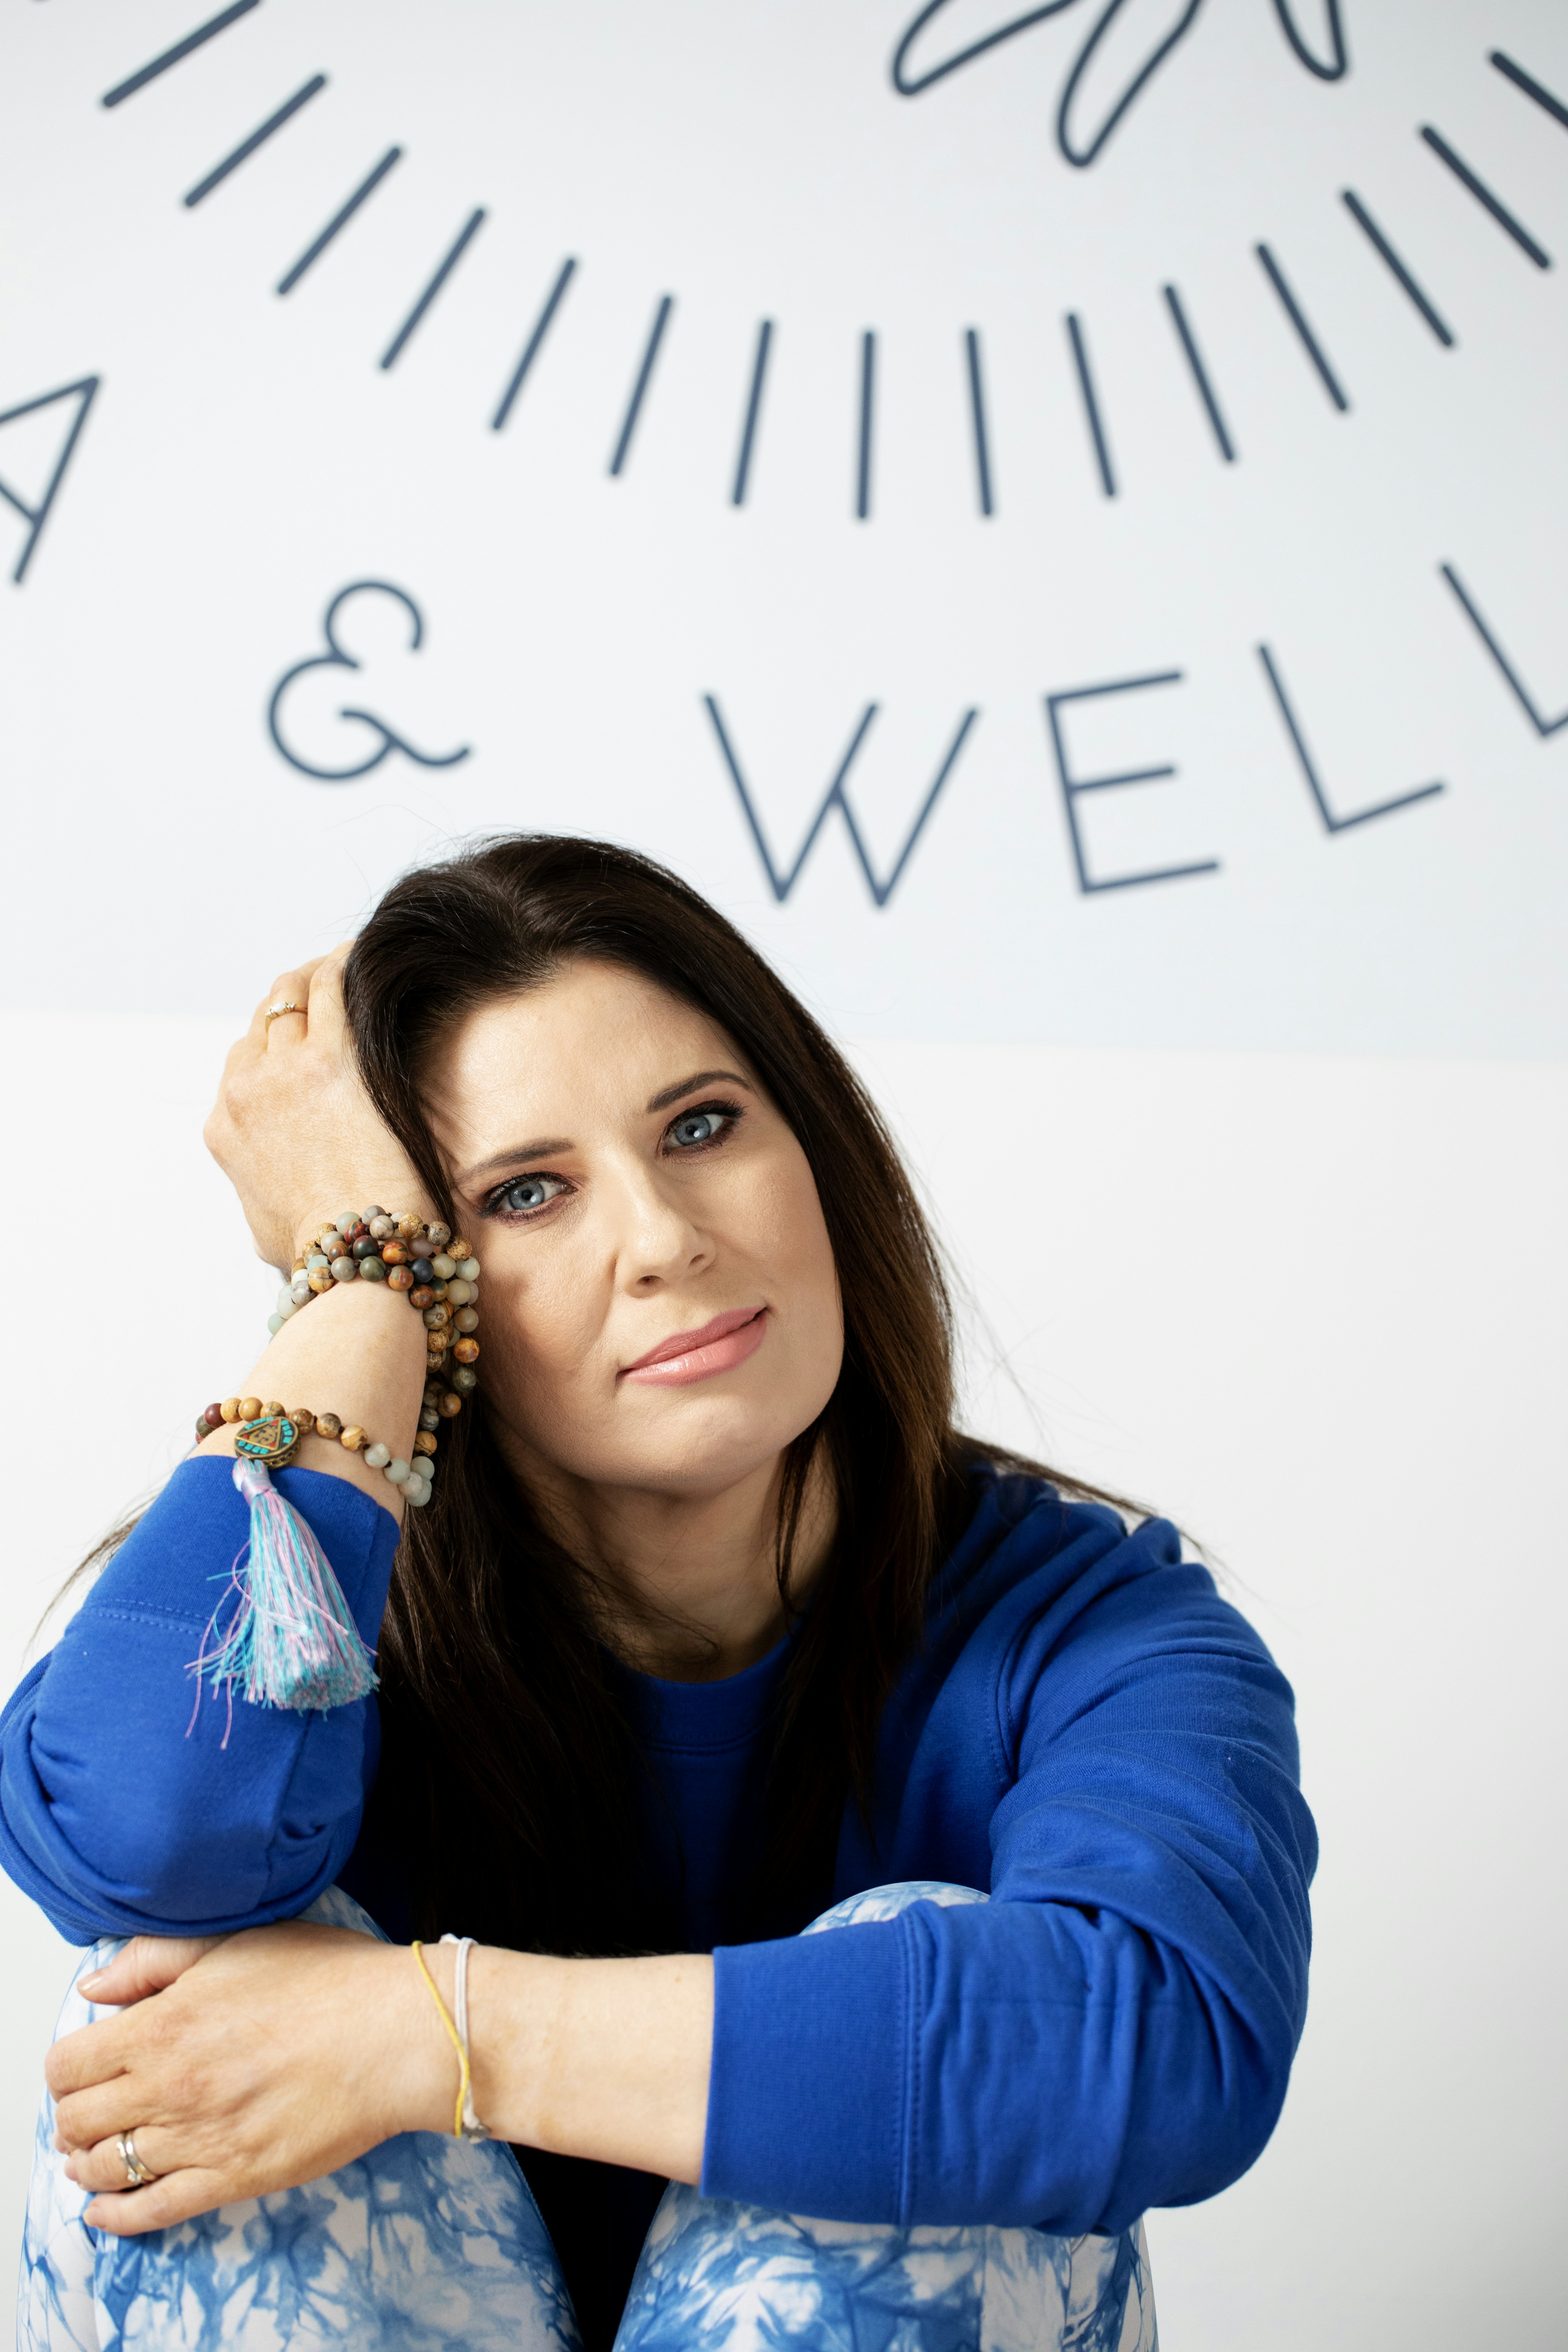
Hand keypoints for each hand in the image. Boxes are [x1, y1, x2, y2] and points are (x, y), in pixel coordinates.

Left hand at [49, 1921, 455, 2235]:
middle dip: (74, 2117)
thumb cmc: (327, 1979)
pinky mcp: (233, 2178)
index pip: (69, 2066)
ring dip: (89, 2164)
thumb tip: (95, 1986)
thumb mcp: (235, 1942)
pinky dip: (116, 2217)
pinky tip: (106, 2210)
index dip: (68, 2069)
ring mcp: (200, 2138)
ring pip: (106, 2170)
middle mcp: (170, 2087)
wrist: (395, 2032)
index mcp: (164, 2025)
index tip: (84, 2068)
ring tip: (96, 2156)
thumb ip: (154, 1961)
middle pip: (76, 2122)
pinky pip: (152, 2211)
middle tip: (91, 2111)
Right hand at [205, 945, 428, 1269]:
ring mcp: (284, 1071)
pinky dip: (342, 964)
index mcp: (224, 1129)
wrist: (354, 1258)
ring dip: (314, 973)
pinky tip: (361, 955)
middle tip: (323, 984)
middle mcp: (243, 1092)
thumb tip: (275, 1203)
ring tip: (342, 963)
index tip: (299, 1031)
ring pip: (292, 994)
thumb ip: (263, 1199)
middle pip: (264, 1022)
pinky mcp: (332, 1058)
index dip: (272, 1041)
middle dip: (291, 999)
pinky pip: (331, 986)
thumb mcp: (267, 1229)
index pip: (242, 1062)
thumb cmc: (322, 1254)